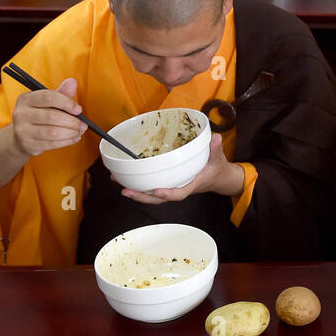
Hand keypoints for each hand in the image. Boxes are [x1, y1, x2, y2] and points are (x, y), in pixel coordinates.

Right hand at [10, 77, 85, 158]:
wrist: (21, 137)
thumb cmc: (39, 115)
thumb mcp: (48, 103)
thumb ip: (61, 93)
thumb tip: (72, 82)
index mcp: (26, 99)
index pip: (49, 97)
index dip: (67, 103)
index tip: (79, 109)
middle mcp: (21, 113)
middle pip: (52, 116)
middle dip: (72, 121)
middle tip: (83, 125)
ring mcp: (22, 130)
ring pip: (53, 132)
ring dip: (71, 132)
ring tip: (79, 131)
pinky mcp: (27, 144)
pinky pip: (52, 144)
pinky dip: (67, 141)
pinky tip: (74, 138)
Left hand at [118, 134, 245, 202]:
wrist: (218, 179)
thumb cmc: (216, 169)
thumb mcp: (218, 158)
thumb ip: (215, 148)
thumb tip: (216, 137)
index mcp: (192, 184)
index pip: (180, 193)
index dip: (168, 194)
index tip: (157, 191)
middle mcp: (180, 188)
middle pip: (159, 199)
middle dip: (142, 196)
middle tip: (125, 190)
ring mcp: (173, 187)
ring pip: (152, 195)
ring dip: (135, 191)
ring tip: (118, 182)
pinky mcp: (168, 184)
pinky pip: (152, 188)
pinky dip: (138, 185)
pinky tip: (125, 178)